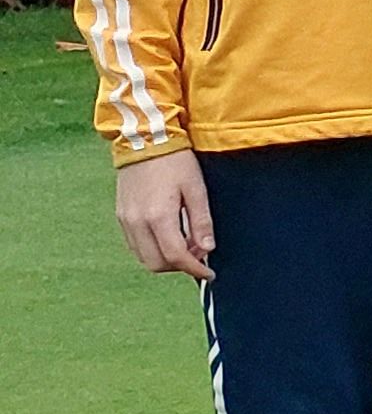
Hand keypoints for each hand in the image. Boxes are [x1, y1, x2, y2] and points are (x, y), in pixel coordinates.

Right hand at [116, 150, 212, 279]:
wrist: (144, 139)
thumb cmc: (175, 161)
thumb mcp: (196, 189)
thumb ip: (201, 221)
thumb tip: (207, 249)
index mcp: (158, 216)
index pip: (175, 257)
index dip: (194, 269)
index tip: (209, 274)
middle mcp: (136, 223)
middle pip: (156, 263)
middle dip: (180, 266)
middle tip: (200, 255)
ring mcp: (125, 220)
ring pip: (144, 257)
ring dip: (166, 259)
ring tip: (187, 244)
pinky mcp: (121, 216)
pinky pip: (135, 245)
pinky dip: (153, 249)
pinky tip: (170, 236)